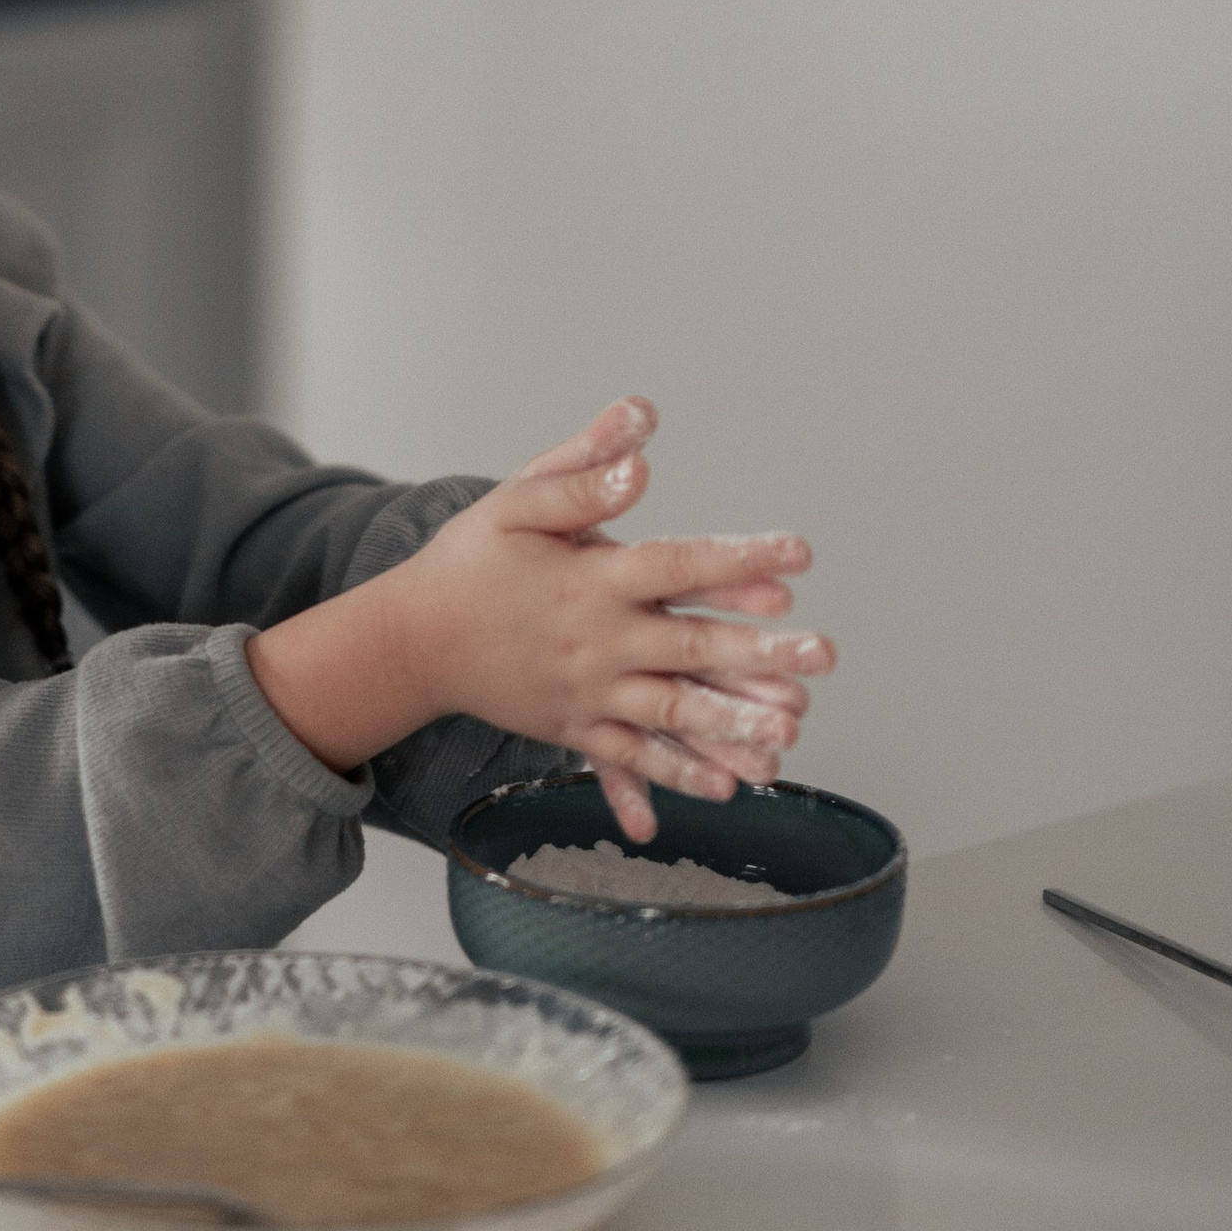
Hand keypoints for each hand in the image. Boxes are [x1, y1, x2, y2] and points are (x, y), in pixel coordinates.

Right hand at [397, 401, 831, 838]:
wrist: (409, 640)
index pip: (679, 564)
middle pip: (690, 646)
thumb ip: (581, 473)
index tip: (799, 556)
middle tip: (822, 654)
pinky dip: (679, 774)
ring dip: (735, 722)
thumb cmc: (468, 560)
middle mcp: (595, 640)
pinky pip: (632, 759)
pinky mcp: (573, 729)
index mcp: (589, 579)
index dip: (742, 558)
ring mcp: (586, 692)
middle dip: (762, 652)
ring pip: (672, 712)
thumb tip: (642, 445)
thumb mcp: (516, 500)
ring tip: (791, 729)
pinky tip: (729, 785)